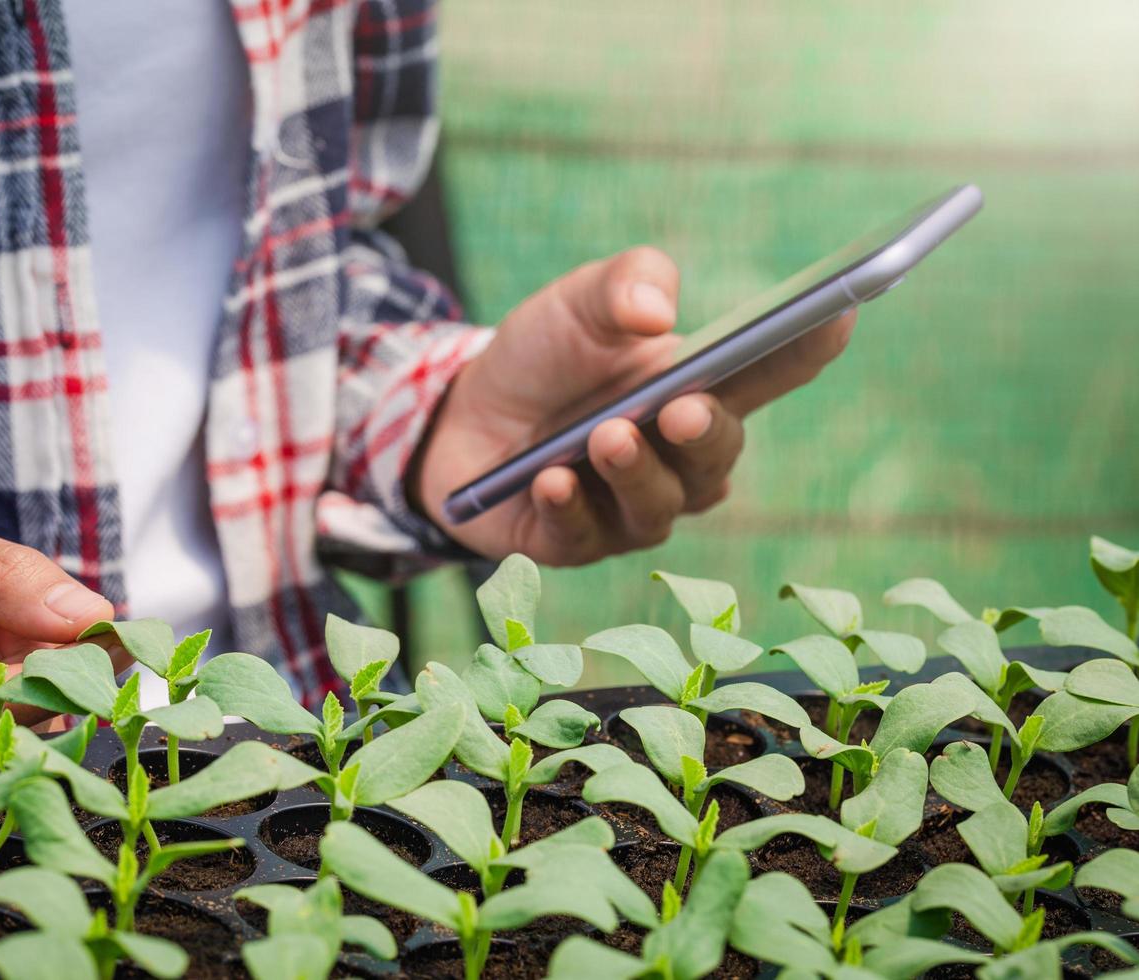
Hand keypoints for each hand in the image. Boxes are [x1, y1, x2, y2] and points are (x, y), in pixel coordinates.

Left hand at [411, 247, 855, 564]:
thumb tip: (653, 310)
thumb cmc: (543, 357)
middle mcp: (680, 457)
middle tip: (682, 408)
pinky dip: (569, 508)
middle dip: (705, 432)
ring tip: (606, 437)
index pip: (771, 371)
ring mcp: (632, 506)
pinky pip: (584, 536)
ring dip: (634, 472)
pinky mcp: (576, 542)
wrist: (463, 415)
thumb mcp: (577, 302)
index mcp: (701, 387)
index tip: (838, 314)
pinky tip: (549, 480)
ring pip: (659, 505)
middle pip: (718, 454)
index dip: (809, 347)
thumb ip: (622, 285)